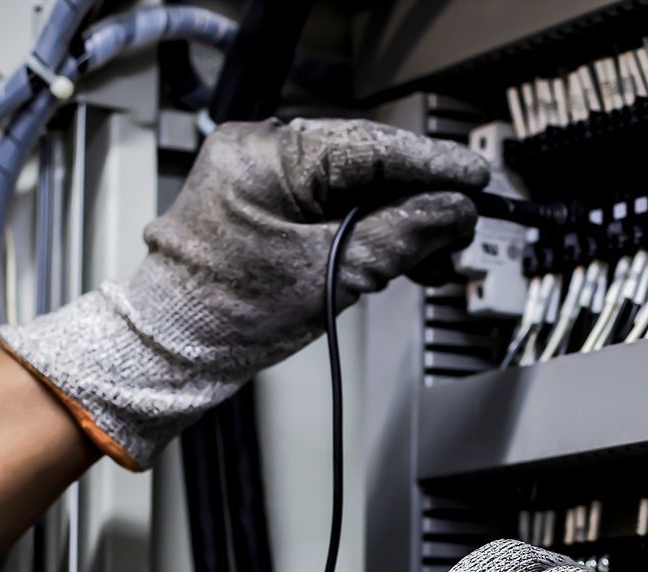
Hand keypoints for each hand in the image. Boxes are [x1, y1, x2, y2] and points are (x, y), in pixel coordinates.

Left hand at [0, 118, 488, 468]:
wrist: (173, 350)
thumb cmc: (225, 316)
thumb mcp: (332, 275)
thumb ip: (401, 237)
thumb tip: (452, 213)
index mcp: (266, 154)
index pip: (371, 145)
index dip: (432, 164)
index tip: (474, 179)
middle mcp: (258, 150)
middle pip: (364, 161)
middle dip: (418, 197)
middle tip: (461, 224)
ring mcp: (258, 173)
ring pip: (351, 183)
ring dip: (396, 216)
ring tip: (433, 252)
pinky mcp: (262, 198)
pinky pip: (328, 200)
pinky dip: (365, 225)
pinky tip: (397, 250)